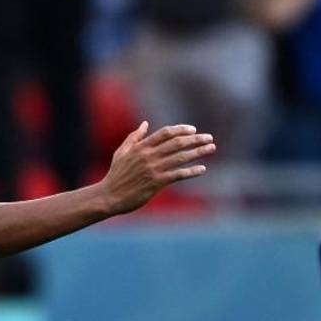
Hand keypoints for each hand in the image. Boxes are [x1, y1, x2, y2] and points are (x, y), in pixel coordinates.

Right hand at [98, 122, 215, 214]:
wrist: (109, 196)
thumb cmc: (115, 174)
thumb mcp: (122, 152)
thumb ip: (134, 137)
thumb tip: (145, 124)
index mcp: (141, 147)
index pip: (165, 133)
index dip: (181, 130)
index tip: (193, 130)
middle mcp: (149, 156)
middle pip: (177, 143)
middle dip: (196, 139)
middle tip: (209, 138)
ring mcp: (153, 169)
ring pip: (180, 158)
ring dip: (198, 152)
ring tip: (211, 149)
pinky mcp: (156, 183)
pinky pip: (178, 175)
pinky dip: (191, 171)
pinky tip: (202, 169)